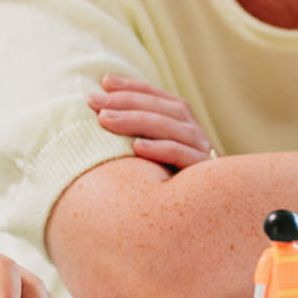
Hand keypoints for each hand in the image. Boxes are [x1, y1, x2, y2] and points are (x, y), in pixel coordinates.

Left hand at [88, 75, 213, 169]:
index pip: (155, 95)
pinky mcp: (202, 172)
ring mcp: (201, 150)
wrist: (203, 214)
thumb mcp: (151, 152)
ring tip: (106, 119)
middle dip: (124, 101)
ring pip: (169, 127)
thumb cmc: (166, 180)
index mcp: (181, 120)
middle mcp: (193, 130)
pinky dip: (160, 148)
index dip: (130, 86)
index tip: (103, 82)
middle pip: (160, 107)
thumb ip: (135, 132)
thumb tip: (99, 114)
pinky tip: (136, 147)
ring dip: (135, 120)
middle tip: (93, 101)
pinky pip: (182, 155)